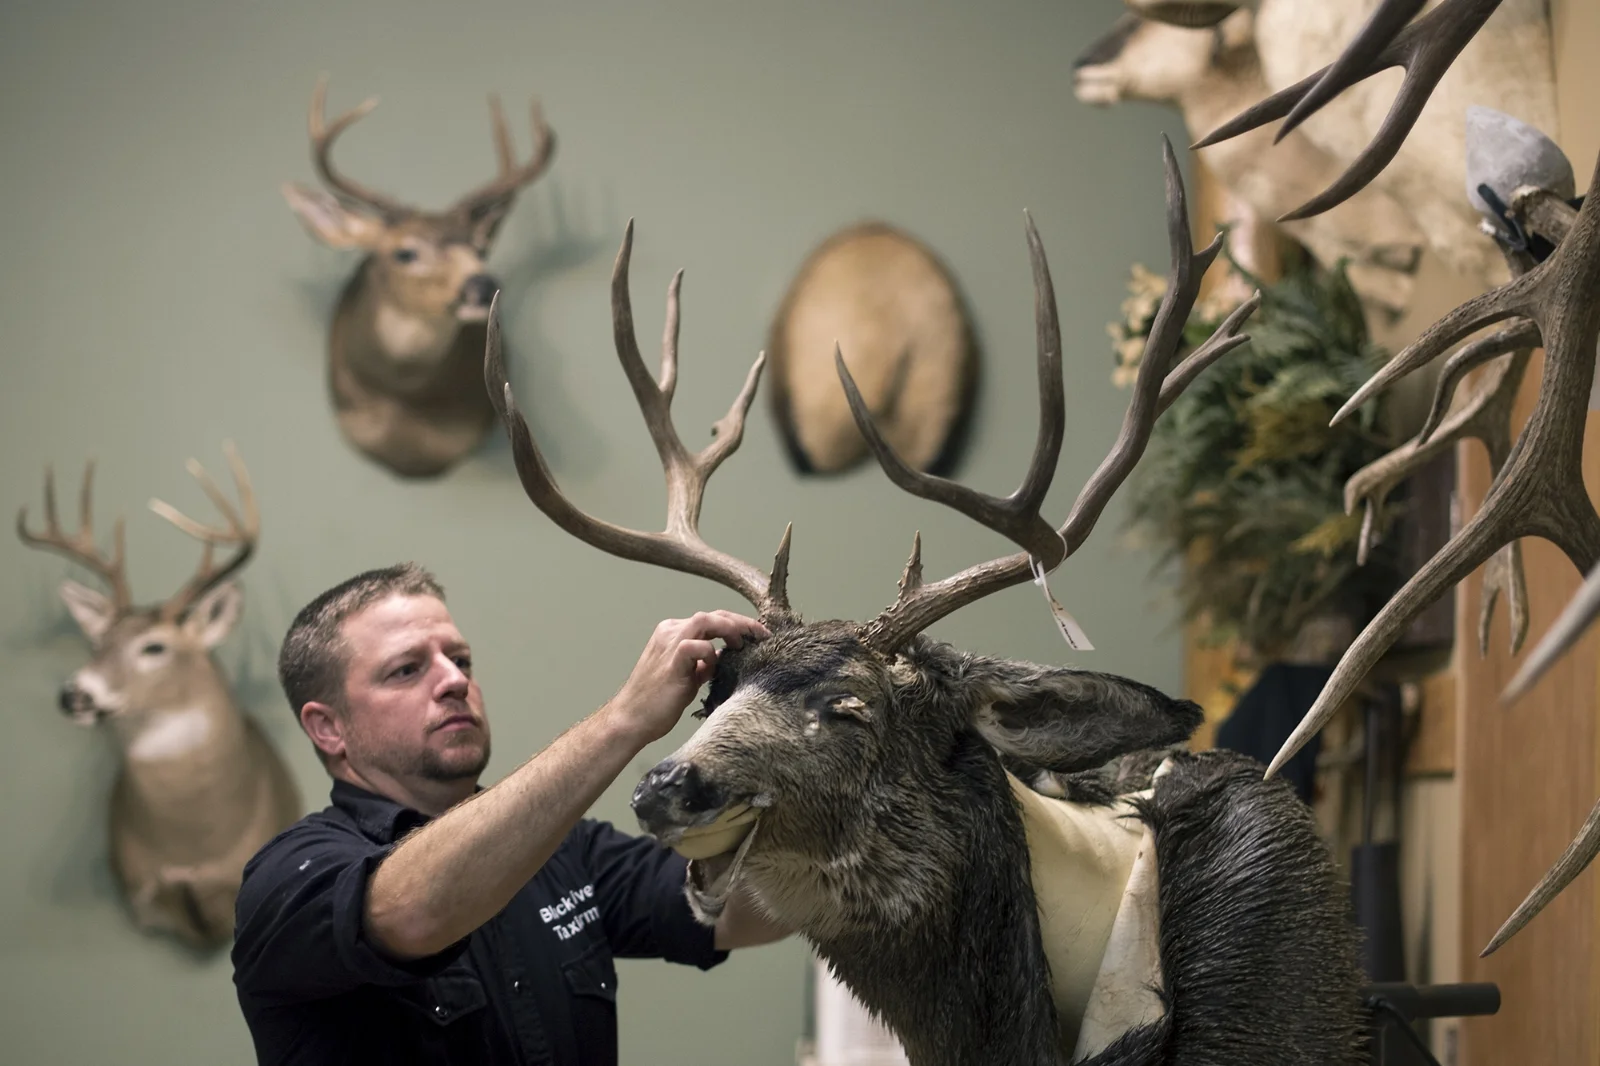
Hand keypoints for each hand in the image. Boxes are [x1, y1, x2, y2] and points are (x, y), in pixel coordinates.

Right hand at [605, 611, 769, 743]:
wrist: (631, 720)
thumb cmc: (657, 702)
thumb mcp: (687, 677)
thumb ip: (703, 664)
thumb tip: (723, 659)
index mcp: (673, 633)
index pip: (712, 619)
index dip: (738, 625)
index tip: (758, 636)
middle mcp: (670, 632)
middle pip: (713, 615)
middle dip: (742, 623)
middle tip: (762, 636)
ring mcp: (668, 644)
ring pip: (705, 620)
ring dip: (731, 629)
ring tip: (745, 644)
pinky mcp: (670, 661)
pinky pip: (695, 645)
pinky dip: (709, 652)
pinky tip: (714, 667)